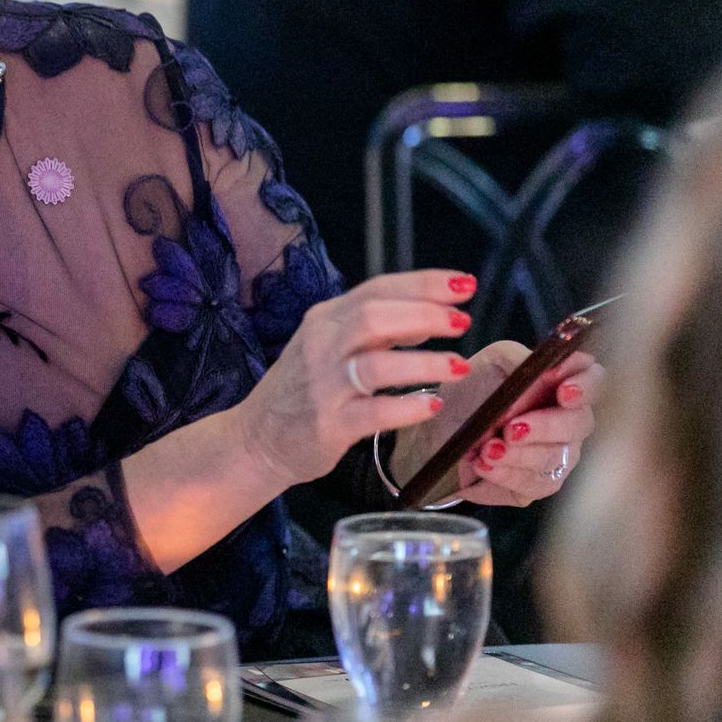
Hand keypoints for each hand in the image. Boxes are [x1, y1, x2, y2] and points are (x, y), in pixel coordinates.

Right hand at [237, 270, 477, 487]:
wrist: (256, 438)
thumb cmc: (303, 390)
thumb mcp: (331, 347)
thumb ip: (377, 330)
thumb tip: (431, 316)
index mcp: (325, 319)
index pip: (378, 289)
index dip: (424, 284)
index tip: (464, 283)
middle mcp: (321, 345)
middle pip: (375, 316)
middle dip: (426, 314)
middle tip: (463, 322)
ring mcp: (323, 385)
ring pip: (377, 365)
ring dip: (425, 363)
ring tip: (459, 366)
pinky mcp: (328, 424)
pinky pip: (374, 412)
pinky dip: (407, 407)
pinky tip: (433, 405)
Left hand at [396, 341, 601, 506]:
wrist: (442, 425)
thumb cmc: (474, 389)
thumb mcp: (490, 363)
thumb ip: (518, 362)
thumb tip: (536, 380)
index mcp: (562, 385)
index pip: (594, 381)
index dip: (586, 385)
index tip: (562, 390)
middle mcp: (568, 422)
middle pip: (577, 424)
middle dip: (545, 426)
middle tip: (512, 428)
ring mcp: (558, 455)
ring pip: (553, 458)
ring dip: (518, 454)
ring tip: (487, 449)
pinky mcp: (537, 484)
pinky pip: (532, 484)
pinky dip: (505, 474)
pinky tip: (484, 466)